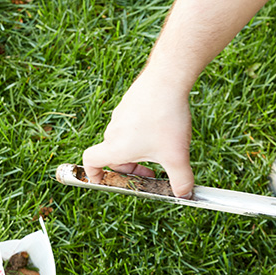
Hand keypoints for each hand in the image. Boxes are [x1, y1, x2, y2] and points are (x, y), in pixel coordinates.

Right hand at [82, 70, 193, 197]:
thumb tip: (184, 195)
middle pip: (112, 155)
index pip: (91, 162)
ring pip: (123, 139)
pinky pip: (131, 124)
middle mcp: (114, 131)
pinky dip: (142, 133)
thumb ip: (181, 181)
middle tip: (150, 173)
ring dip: (137, 150)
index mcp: (116, 147)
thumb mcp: (177, 156)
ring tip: (160, 150)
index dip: (93, 174)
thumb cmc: (166, 119)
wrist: (168, 79)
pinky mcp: (131, 102)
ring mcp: (121, 114)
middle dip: (129, 168)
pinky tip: (163, 128)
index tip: (104, 180)